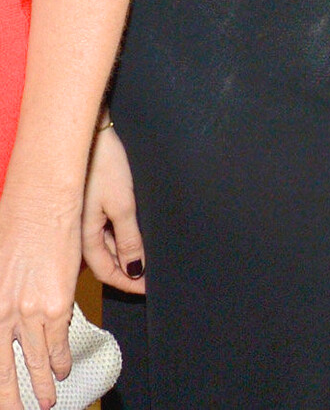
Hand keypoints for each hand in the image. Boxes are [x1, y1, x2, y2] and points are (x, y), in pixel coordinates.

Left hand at [0, 196, 77, 409]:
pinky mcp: (56, 304)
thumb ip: (1, 297)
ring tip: (47, 399)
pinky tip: (61, 367)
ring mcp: (29, 312)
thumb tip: (5, 318)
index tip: (0, 396)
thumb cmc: (13, 221)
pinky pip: (58, 341)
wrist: (42, 200)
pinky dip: (60, 358)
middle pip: (4, 371)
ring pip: (35, 361)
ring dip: (41, 384)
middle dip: (12, 397)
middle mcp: (4, 314)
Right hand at [81, 127, 145, 294]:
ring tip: (149, 258)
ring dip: (126, 254)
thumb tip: (135, 270)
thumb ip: (129, 240)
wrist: (91, 133)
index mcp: (85, 237)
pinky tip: (136, 234)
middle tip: (152, 278)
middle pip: (106, 261)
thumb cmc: (103, 165)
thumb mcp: (122, 205)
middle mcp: (82, 232)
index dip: (129, 284)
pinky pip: (106, 229)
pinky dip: (121, 236)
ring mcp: (86, 217)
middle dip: (128, 271)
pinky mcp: (92, 204)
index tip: (149, 290)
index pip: (107, 273)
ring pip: (108, 245)